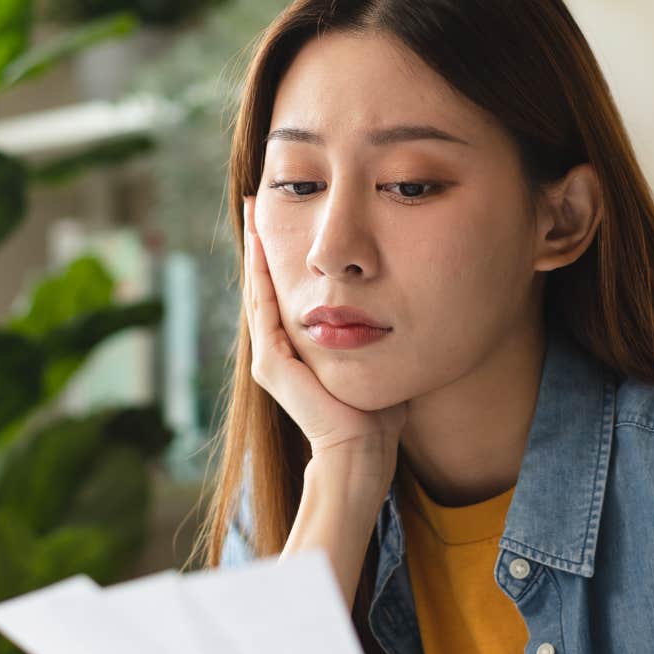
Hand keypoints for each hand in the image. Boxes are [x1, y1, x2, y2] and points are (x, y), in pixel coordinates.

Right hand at [242, 195, 406, 480]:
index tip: (283, 216)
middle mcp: (277, 350)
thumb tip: (400, 303)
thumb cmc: (378, 416)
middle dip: (261, 241)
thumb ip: (378, 330)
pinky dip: (262, 277)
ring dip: (256, 250)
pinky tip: (262, 248)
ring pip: (258, 291)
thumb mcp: (376, 356)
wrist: (362, 453)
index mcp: (298, 349)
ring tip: (253, 211)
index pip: (285, 290)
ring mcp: (270, 357)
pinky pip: (265, 310)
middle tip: (255, 200)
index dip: (282, 254)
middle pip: (264, 284)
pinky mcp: (272, 365)